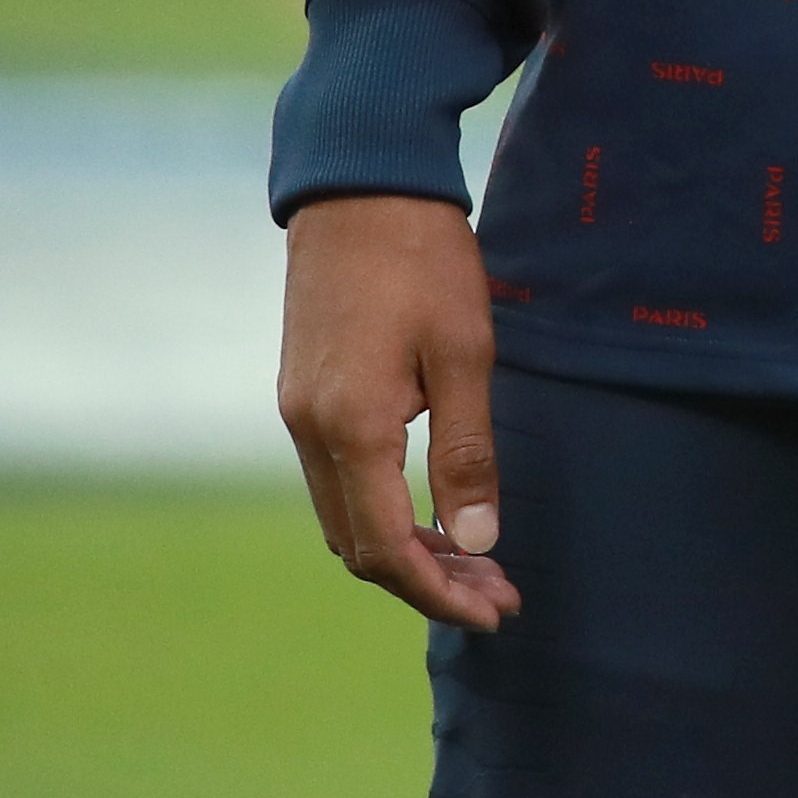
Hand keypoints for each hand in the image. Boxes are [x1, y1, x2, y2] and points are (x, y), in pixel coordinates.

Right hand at [276, 194, 518, 632]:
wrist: (358, 186)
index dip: (438, 592)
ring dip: (406, 549)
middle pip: (360, 546)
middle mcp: (309, 432)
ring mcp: (298, 413)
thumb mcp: (464, 351)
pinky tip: (432, 509)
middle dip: (428, 581)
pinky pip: (337, 480)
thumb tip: (476, 538)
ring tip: (476, 561)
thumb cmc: (422, 260)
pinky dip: (383, 510)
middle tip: (499, 593)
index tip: (494, 610)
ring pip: (345, 517)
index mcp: (350, 428)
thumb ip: (466, 450)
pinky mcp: (304, 393)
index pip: (386, 550)